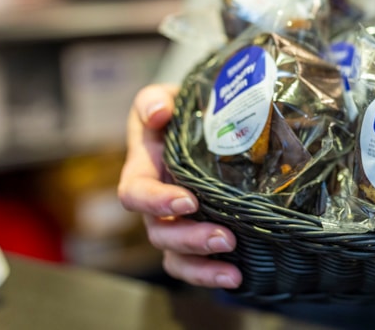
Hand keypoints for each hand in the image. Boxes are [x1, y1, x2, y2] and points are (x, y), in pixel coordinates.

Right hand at [118, 84, 242, 288]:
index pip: (135, 194)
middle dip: (190, 239)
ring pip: (176, 255)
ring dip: (201, 265)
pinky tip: (238, 276)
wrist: (201, 119)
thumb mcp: (162, 98)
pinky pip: (194, 263)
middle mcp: (155, 203)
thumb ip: (153, 102)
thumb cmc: (176, 110)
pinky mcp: (196, 232)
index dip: (157, 201)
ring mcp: (175, 222)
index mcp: (142, 171)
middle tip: (225, 237)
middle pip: (160, 232)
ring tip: (233, 269)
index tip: (188, 201)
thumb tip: (159, 112)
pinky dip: (211, 274)